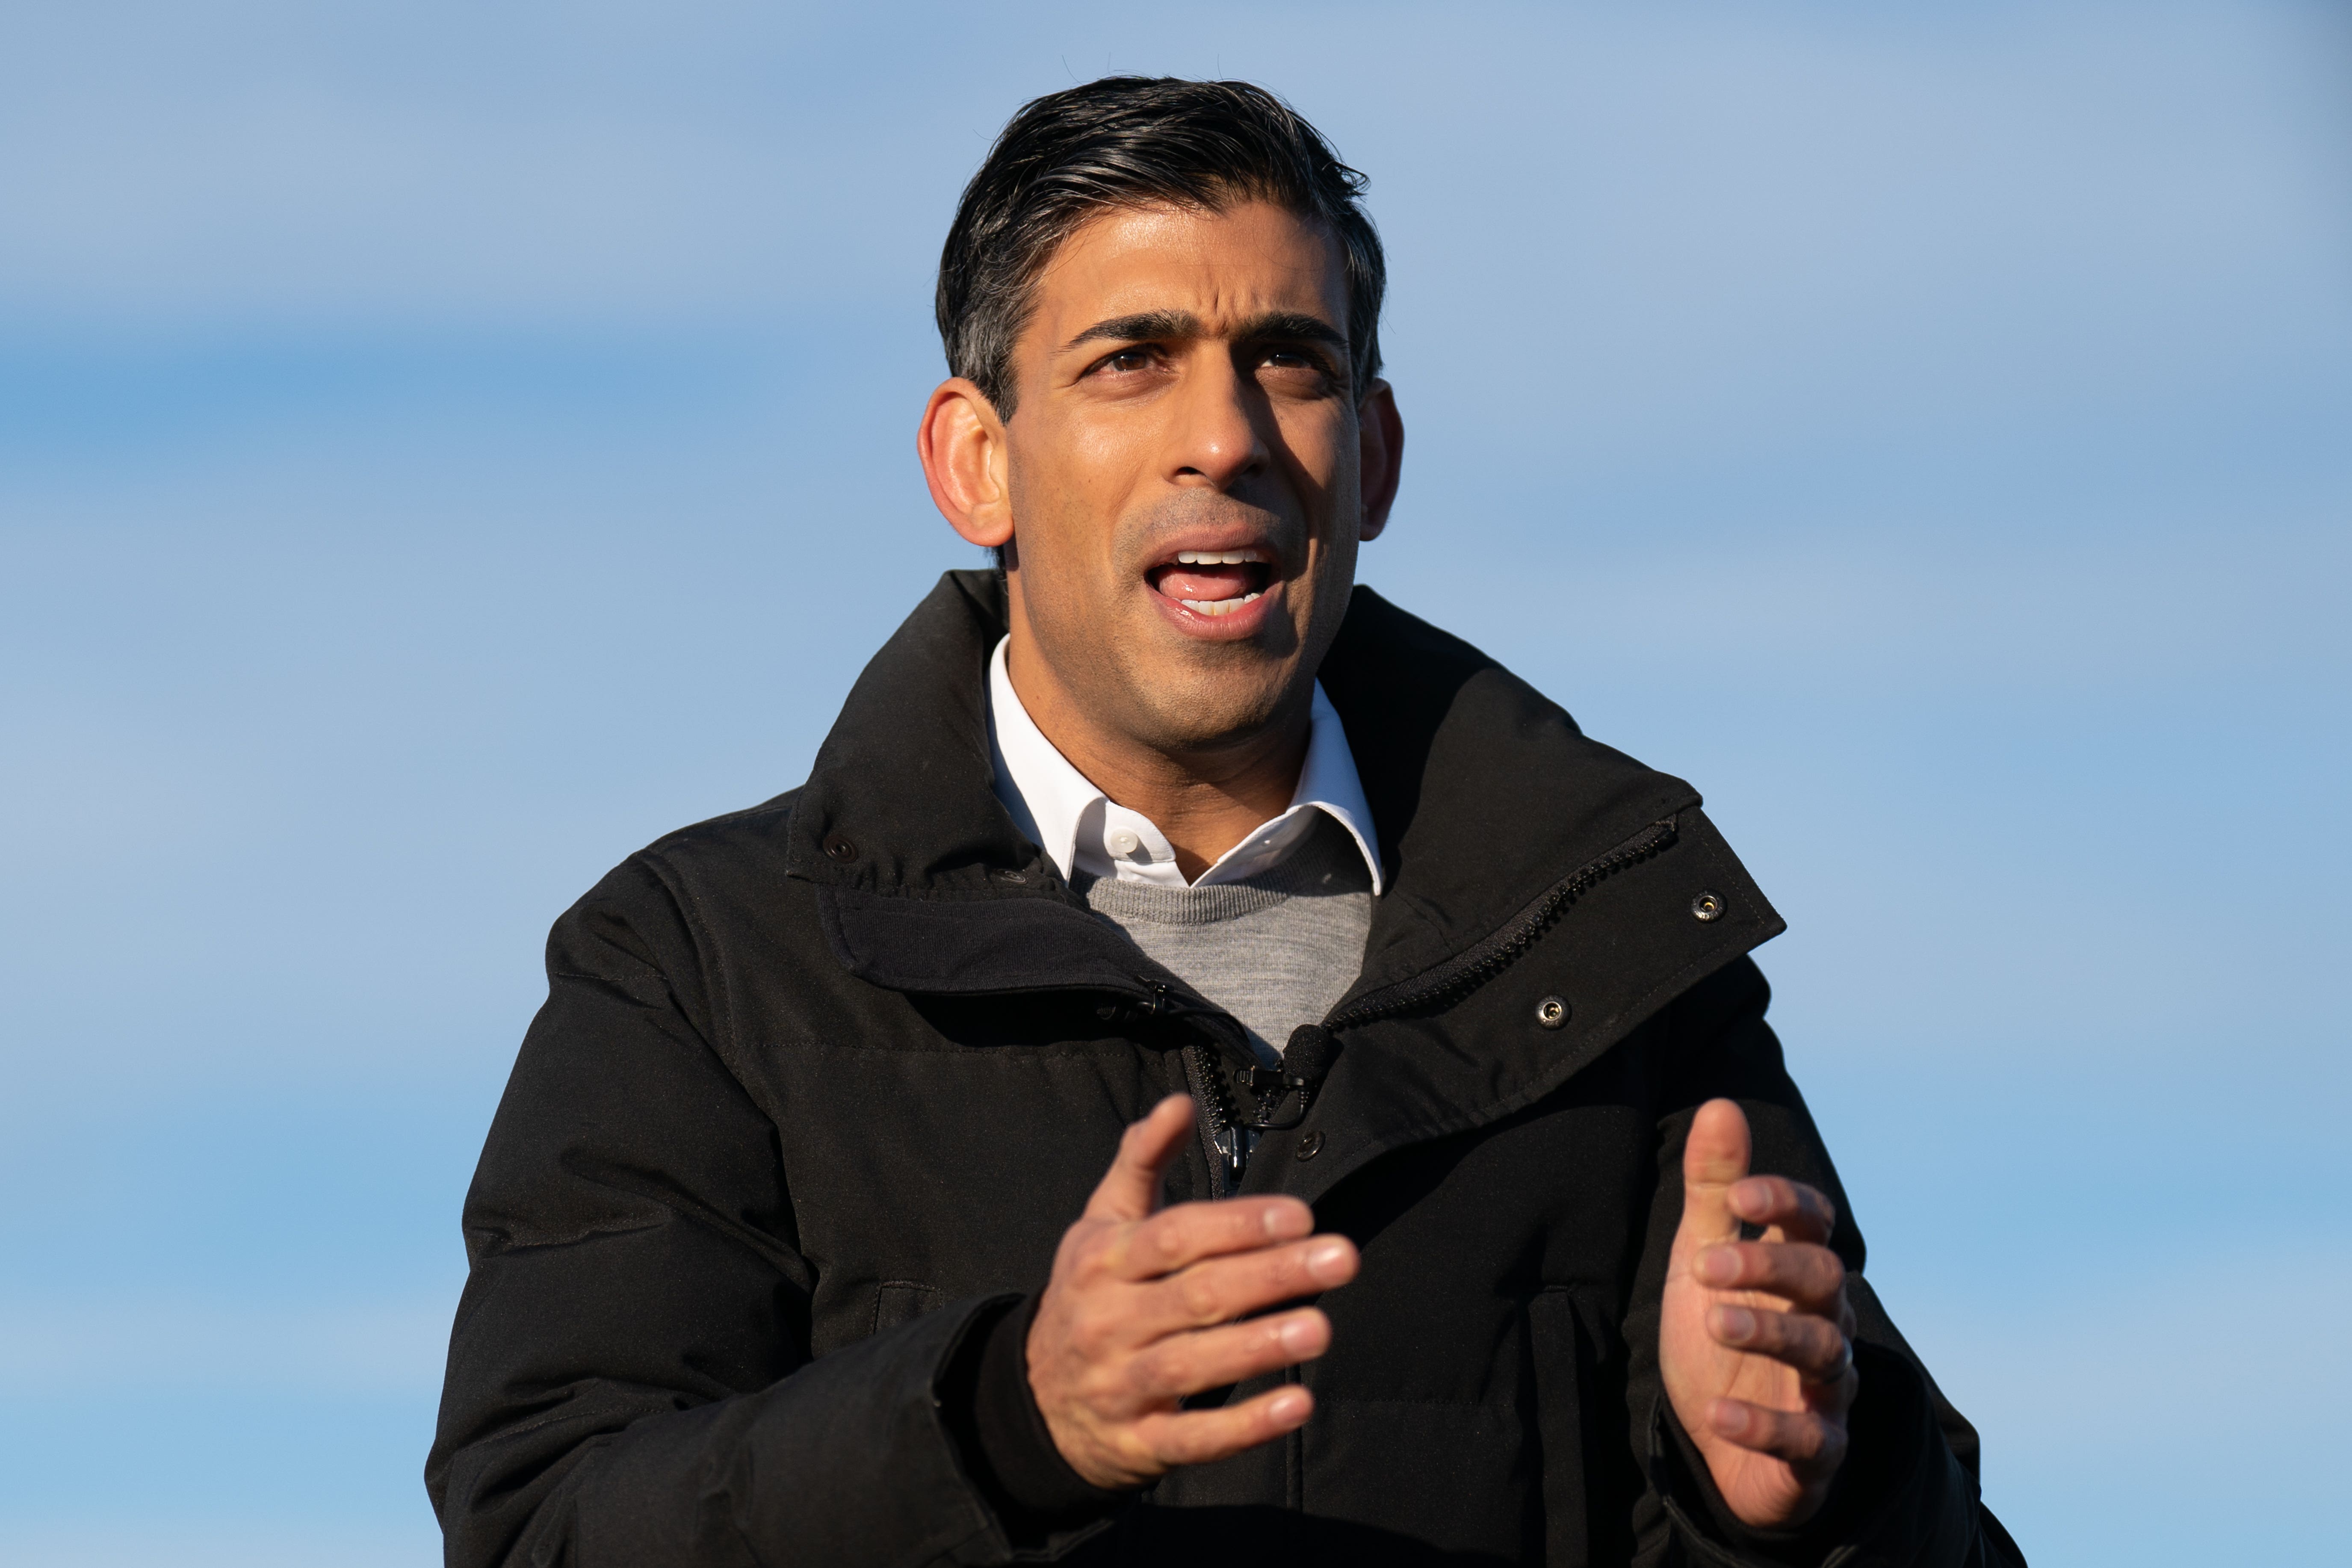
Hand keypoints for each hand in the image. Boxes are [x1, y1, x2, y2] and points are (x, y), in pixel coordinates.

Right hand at [1028, 1094, 1359, 1489]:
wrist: (1033, 1399)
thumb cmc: (1090, 1292)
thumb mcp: (1102, 1221)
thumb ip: (1141, 1159)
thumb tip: (1179, 1103)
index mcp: (1102, 1261)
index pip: (1175, 1237)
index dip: (1238, 1225)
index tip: (1301, 1215)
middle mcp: (1108, 1321)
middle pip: (1196, 1295)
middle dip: (1271, 1275)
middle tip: (1341, 1258)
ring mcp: (1121, 1385)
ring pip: (1194, 1365)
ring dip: (1259, 1345)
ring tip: (1320, 1327)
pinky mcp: (1139, 1442)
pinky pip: (1193, 1438)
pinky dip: (1244, 1426)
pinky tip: (1296, 1403)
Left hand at [1660, 1099, 1857, 1528]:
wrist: (1714, 1441)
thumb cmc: (1719, 1332)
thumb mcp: (1703, 1255)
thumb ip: (1714, 1189)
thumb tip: (1721, 1104)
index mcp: (1798, 1270)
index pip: (1814, 1223)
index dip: (1787, 1203)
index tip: (1739, 1196)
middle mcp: (1825, 1322)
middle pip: (1824, 1280)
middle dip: (1769, 1268)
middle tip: (1705, 1268)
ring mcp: (1827, 1389)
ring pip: (1822, 1352)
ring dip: (1769, 1333)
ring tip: (1715, 1323)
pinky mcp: (1818, 1452)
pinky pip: (1807, 1440)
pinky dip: (1764, 1427)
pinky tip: (1717, 1413)